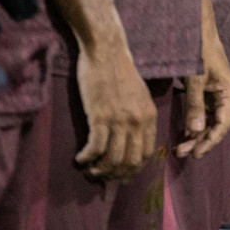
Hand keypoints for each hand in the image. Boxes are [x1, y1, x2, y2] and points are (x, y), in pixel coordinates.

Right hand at [74, 37, 157, 179]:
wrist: (107, 52)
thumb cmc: (120, 72)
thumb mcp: (140, 95)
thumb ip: (138, 117)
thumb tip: (131, 140)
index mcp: (149, 116)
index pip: (146, 153)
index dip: (133, 169)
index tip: (121, 175)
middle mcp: (137, 121)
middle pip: (130, 161)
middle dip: (116, 174)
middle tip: (103, 177)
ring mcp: (119, 120)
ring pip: (112, 159)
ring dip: (99, 170)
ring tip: (89, 169)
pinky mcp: (100, 116)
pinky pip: (95, 148)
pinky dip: (87, 158)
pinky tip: (80, 158)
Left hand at [176, 0, 229, 158]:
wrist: (197, 28)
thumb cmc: (199, 50)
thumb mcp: (195, 77)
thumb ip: (195, 104)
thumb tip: (195, 132)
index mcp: (228, 91)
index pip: (223, 123)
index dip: (211, 140)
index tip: (196, 153)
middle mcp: (224, 95)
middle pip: (215, 125)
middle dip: (200, 141)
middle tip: (181, 154)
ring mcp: (213, 94)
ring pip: (207, 121)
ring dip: (195, 135)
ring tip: (179, 149)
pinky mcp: (204, 91)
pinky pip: (200, 113)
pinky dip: (192, 124)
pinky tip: (182, 133)